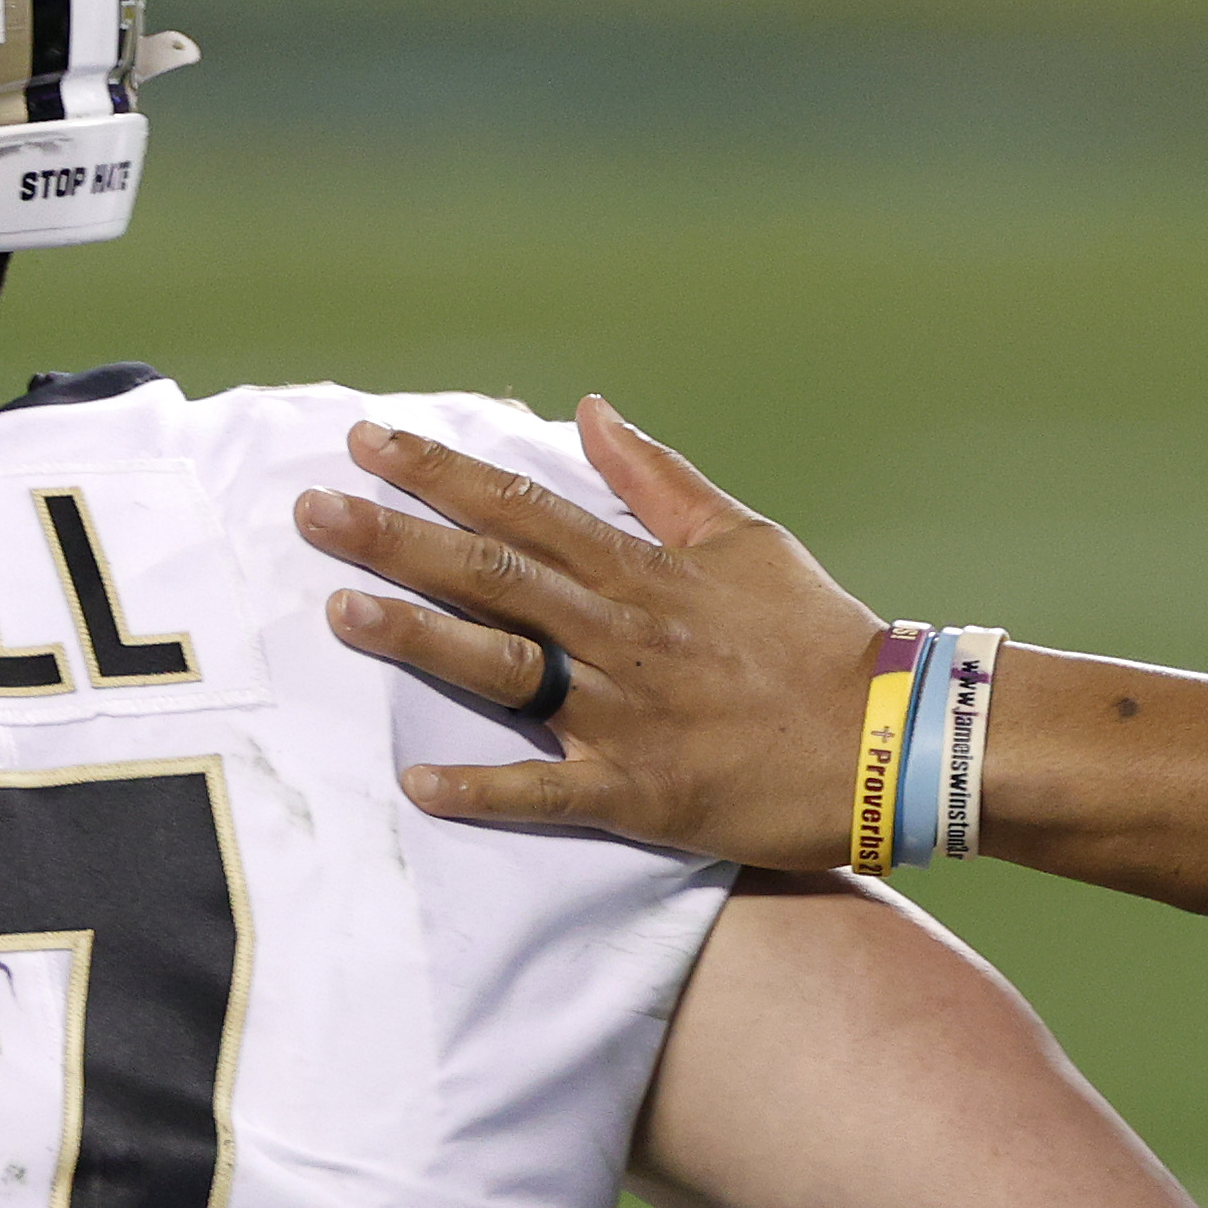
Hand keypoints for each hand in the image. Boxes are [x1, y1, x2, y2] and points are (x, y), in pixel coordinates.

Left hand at [300, 401, 892, 869]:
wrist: (895, 738)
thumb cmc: (819, 638)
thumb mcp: (745, 538)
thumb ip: (658, 480)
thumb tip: (587, 413)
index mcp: (646, 570)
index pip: (522, 508)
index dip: (439, 473)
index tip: (368, 442)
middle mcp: (624, 634)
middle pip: (492, 577)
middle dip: (395, 540)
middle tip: (312, 514)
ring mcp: (628, 715)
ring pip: (505, 667)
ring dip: (418, 639)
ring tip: (340, 613)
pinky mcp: (643, 794)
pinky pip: (550, 792)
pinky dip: (485, 788)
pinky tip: (418, 784)